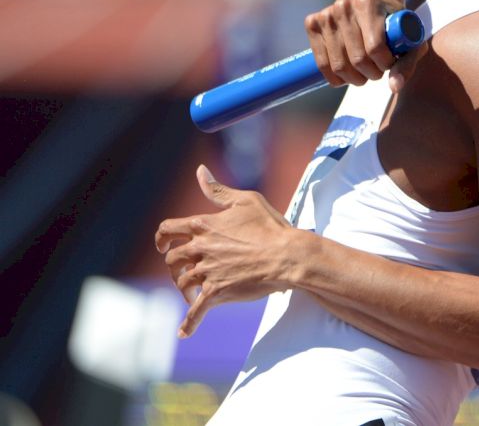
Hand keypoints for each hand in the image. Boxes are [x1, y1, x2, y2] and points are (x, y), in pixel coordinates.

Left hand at [154, 165, 303, 337]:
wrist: (289, 255)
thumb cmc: (271, 226)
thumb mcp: (246, 200)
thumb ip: (218, 190)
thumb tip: (200, 172)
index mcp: (203, 225)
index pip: (168, 230)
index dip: (162, 237)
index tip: (163, 245)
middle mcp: (200, 248)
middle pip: (172, 258)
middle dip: (175, 264)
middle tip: (184, 269)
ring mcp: (207, 272)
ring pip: (181, 282)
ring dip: (183, 287)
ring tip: (192, 291)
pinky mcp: (217, 292)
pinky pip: (196, 310)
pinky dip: (188, 323)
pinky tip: (183, 333)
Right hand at [304, 0, 426, 90]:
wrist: (369, 3)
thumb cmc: (392, 24)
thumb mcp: (408, 39)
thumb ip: (406, 64)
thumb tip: (394, 87)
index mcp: (368, 3)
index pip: (374, 48)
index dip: (385, 64)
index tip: (389, 62)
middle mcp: (344, 6)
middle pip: (357, 59)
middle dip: (371, 73)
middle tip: (377, 70)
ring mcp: (326, 15)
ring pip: (339, 66)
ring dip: (355, 78)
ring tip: (364, 72)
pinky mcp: (312, 24)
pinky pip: (322, 64)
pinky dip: (336, 78)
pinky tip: (348, 74)